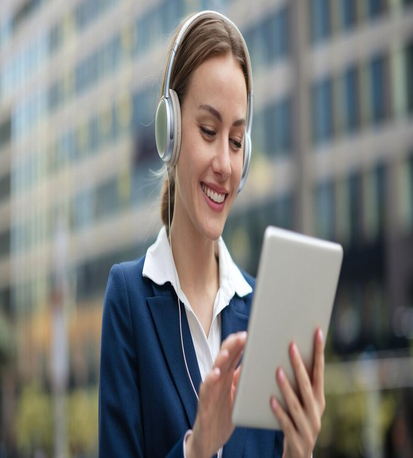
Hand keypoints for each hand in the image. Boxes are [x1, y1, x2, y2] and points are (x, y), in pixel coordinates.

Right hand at [186, 331, 245, 457]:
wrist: (209, 439)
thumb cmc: (223, 414)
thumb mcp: (237, 395)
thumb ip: (242, 379)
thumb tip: (256, 364)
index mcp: (226, 376)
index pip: (233, 355)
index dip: (240, 344)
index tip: (250, 334)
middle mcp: (217, 379)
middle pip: (224, 357)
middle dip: (233, 345)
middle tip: (242, 336)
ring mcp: (210, 389)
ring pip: (214, 369)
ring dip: (221, 359)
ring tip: (229, 350)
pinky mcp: (204, 401)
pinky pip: (206, 388)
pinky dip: (210, 379)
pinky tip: (215, 373)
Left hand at [270, 329, 324, 457]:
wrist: (299, 455)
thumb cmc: (297, 420)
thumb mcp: (303, 401)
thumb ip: (300, 382)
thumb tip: (291, 351)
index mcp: (319, 398)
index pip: (319, 371)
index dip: (319, 352)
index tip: (317, 332)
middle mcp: (316, 411)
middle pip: (307, 385)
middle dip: (300, 364)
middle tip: (291, 346)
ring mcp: (308, 427)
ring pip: (296, 403)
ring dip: (287, 387)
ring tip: (277, 371)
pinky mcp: (297, 440)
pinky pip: (286, 423)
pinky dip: (279, 411)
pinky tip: (271, 401)